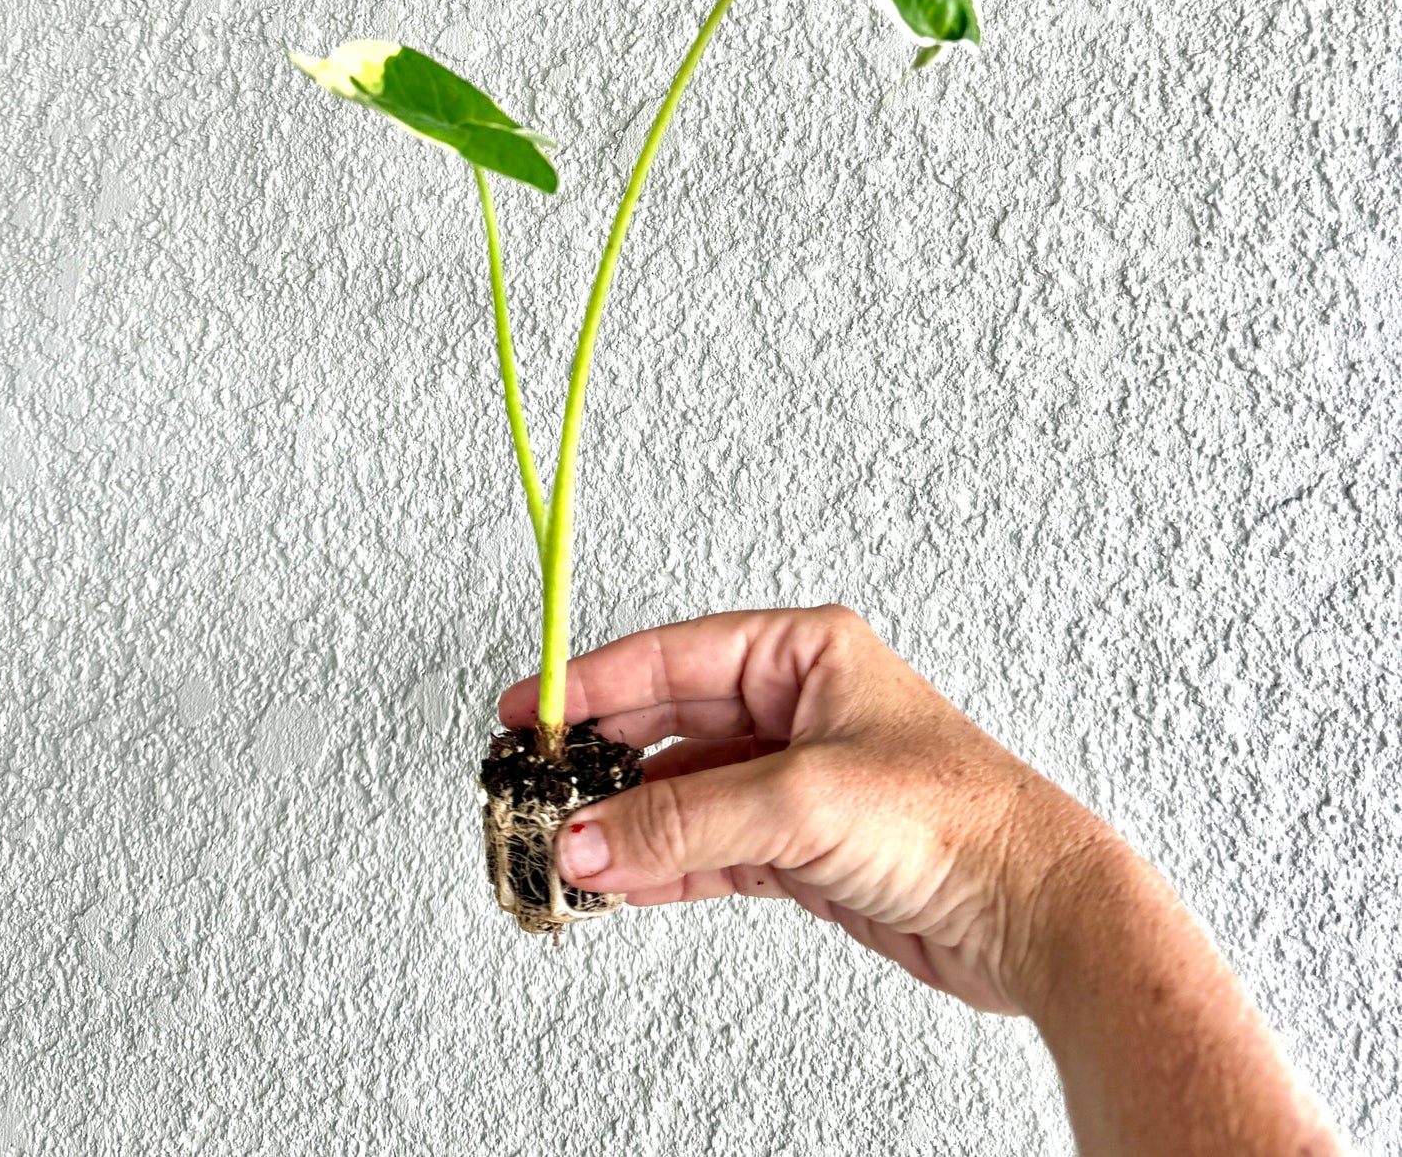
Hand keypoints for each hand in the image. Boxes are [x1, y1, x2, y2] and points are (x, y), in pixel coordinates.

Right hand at [497, 603, 1110, 1012]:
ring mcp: (797, 780)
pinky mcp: (802, 847)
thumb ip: (686, 821)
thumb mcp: (804, 801)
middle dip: (604, 759)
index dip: (595, 682)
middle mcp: (797, 707)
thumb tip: (589, 835)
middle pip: (670, 722)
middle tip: (534, 786)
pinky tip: (619, 879)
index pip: (674, 655)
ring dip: (627, 822)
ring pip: (684, 791)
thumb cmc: (961, 818)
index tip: (532, 710)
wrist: (1033, 913)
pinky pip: (707, 848)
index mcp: (804, 652)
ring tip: (566, 847)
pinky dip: (660, 865)